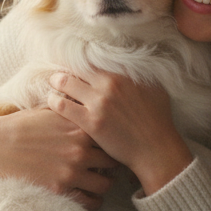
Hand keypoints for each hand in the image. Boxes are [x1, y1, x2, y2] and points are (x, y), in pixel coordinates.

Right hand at [0, 107, 120, 209]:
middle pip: (113, 162)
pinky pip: (91, 202)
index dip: (110, 143)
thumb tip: (85, 105)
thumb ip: (71, 111)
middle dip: (111, 165)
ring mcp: (71, 171)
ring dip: (103, 184)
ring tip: (96, 182)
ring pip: (106, 184)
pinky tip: (87, 196)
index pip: (110, 137)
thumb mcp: (48, 111)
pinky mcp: (60, 189)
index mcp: (79, 127)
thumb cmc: (20, 127)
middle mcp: (80, 149)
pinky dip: (92, 201)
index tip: (106, 147)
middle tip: (104, 168)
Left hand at [47, 70, 192, 195]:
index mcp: (122, 75)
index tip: (73, 67)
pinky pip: (62, 106)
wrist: (155, 148)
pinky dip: (54, 102)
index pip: (91, 61)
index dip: (79, 63)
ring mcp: (98, 103)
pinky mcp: (90, 122)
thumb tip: (131, 65)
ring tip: (51, 87)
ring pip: (65, 84)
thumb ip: (139, 75)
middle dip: (65, 72)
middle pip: (75, 69)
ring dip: (56, 84)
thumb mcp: (154, 89)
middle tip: (57, 75)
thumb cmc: (158, 120)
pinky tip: (52, 103)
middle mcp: (109, 85)